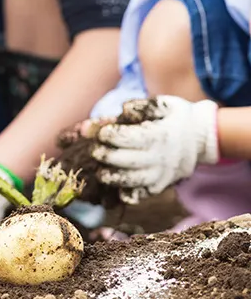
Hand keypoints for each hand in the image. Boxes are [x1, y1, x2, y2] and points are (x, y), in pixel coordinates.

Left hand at [91, 96, 218, 203]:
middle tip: (95, 151)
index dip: (108, 135)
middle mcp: (160, 157)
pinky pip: (142, 194)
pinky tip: (118, 186)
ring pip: (132, 181)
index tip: (101, 133)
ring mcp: (162, 174)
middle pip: (125, 160)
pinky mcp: (162, 185)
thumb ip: (137, 107)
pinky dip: (128, 193)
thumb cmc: (176, 116)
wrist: (204, 136)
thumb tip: (121, 111)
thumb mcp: (161, 104)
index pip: (126, 138)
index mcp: (158, 135)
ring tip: (101, 171)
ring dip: (112, 177)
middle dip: (105, 156)